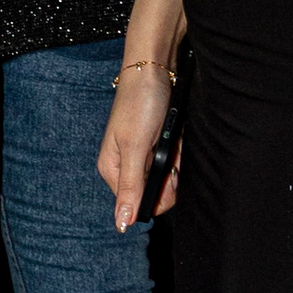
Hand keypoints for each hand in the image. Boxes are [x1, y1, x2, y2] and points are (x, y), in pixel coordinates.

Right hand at [99, 61, 178, 231]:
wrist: (154, 68)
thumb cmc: (139, 104)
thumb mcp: (135, 148)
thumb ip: (130, 187)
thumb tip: (121, 224)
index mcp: (111, 169)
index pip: (138, 204)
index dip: (158, 194)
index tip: (166, 171)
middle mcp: (125, 165)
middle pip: (155, 191)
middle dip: (170, 175)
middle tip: (170, 151)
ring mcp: (142, 154)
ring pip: (168, 175)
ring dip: (176, 159)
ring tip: (173, 137)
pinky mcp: (157, 143)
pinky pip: (175, 158)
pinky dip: (180, 148)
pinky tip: (177, 133)